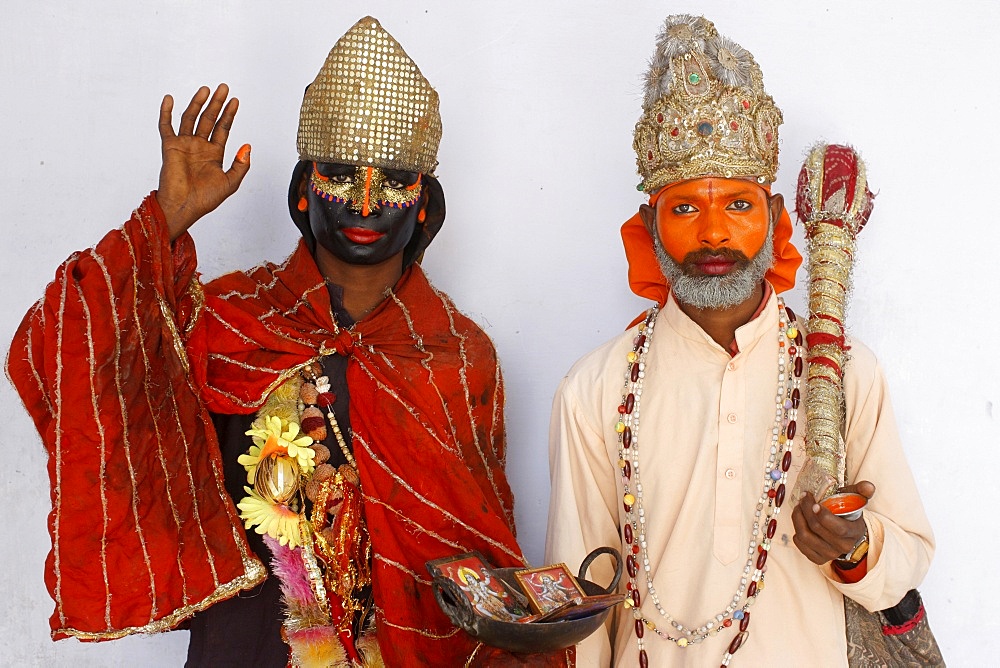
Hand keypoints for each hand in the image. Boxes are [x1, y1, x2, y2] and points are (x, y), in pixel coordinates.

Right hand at [157, 84, 250, 240]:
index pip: (222, 128)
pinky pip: (166, 126)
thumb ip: (241, 165)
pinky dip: (166, 112)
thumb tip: (247, 146)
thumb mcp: (231, 182)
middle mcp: (199, 146)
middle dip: (216, 104)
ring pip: (191, 118)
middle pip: (209, 119)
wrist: (185, 206)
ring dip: (198, 103)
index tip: (235, 101)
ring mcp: (185, 145)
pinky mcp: (171, 147)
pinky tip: (170, 99)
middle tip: (223, 88)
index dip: (229, 115)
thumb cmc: (206, 199)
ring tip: (206, 89)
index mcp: (213, 153)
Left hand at [791, 481, 875, 564]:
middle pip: (816, 528)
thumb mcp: (856, 500)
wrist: (848, 534)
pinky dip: (796, 531)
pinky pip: (800, 545)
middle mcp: (842, 546)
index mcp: (853, 532)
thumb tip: (868, 486)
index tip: (814, 503)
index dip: (823, 516)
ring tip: (798, 507)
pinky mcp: (818, 558)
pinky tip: (800, 521)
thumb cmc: (849, 514)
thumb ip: (862, 491)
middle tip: (803, 498)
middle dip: (805, 509)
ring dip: (797, 518)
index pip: (837, 528)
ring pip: (805, 536)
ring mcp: (830, 554)